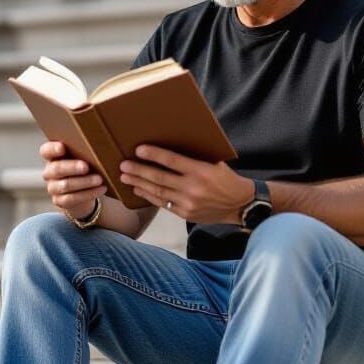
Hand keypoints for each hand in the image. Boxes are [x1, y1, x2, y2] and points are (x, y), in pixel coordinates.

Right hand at [39, 141, 105, 217]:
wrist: (83, 192)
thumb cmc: (84, 169)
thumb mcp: (82, 158)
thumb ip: (84, 152)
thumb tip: (100, 146)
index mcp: (53, 157)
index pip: (46, 150)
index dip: (52, 149)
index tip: (62, 147)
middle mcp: (49, 172)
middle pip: (57, 169)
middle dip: (72, 167)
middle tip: (86, 167)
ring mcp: (53, 187)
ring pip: (65, 185)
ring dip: (84, 182)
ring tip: (99, 179)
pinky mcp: (59, 201)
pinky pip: (72, 198)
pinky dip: (89, 193)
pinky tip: (101, 189)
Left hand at [118, 144, 254, 224]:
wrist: (240, 204)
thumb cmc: (226, 178)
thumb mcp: (214, 163)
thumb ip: (194, 158)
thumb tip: (169, 149)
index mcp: (201, 171)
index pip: (172, 161)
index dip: (154, 155)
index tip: (138, 149)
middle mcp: (194, 188)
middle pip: (160, 178)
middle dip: (139, 171)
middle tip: (123, 165)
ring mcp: (189, 203)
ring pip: (158, 192)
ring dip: (139, 184)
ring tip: (125, 177)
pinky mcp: (186, 214)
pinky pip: (163, 204)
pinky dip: (149, 196)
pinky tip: (139, 190)